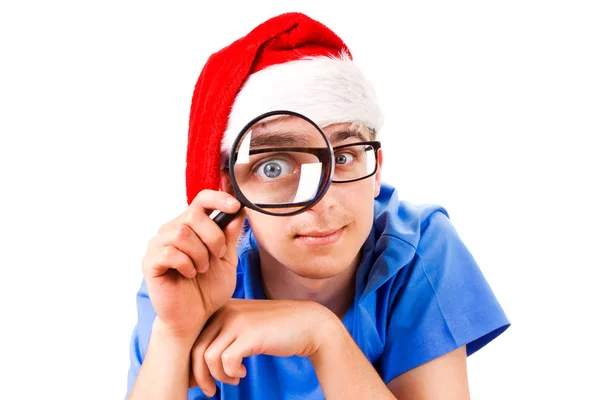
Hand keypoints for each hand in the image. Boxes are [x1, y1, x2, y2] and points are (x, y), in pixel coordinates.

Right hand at [141, 190, 245, 341]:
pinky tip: (190, 274)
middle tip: (218, 256)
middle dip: (213, 237)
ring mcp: (158, 246)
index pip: (201, 199)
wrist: (194, 318)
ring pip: (181, 233)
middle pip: (193, 215)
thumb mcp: (227, 260)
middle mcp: (172, 231)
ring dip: (199, 253)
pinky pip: (169, 252)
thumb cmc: (209, 289)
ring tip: (202, 269)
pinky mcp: (150, 263)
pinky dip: (186, 264)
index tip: (236, 206)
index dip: (218, 198)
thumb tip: (239, 211)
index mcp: (191, 227)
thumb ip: (230, 235)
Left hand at [189, 298, 335, 395]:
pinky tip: (243, 373)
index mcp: (221, 307)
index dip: (191, 363)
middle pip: (196, 349)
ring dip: (219, 377)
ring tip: (233, 380)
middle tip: (210, 390)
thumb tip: (197, 363)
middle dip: (199, 376)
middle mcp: (225, 310)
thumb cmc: (275, 329)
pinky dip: (232, 373)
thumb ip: (223, 335)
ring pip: (208, 358)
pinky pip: (226, 361)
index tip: (199, 380)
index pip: (193, 337)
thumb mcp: (244, 326)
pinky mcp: (249, 334)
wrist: (308, 324)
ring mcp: (237, 321)